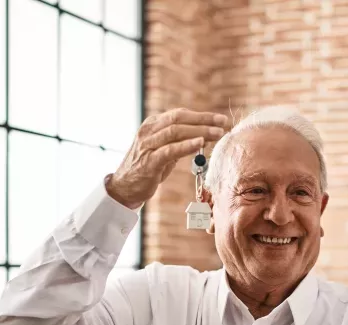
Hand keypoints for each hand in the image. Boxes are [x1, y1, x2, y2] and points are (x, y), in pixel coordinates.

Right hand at [106, 108, 230, 208]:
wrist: (124, 187)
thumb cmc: (146, 168)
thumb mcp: (164, 151)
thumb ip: (180, 142)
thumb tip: (204, 137)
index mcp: (152, 124)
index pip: (180, 114)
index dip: (202, 115)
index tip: (220, 119)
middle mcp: (148, 131)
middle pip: (179, 118)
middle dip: (204, 119)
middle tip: (223, 122)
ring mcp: (147, 145)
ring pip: (176, 131)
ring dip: (199, 131)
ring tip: (217, 133)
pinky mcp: (149, 161)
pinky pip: (170, 150)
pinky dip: (186, 145)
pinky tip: (200, 143)